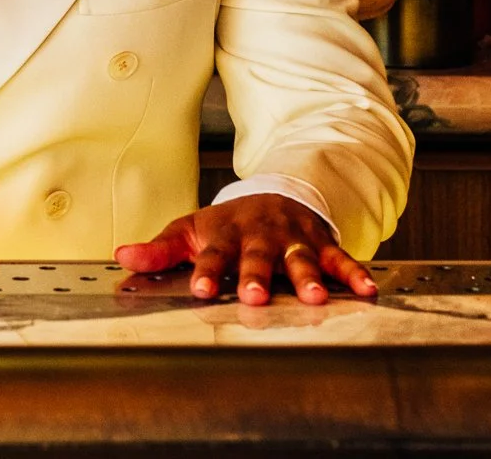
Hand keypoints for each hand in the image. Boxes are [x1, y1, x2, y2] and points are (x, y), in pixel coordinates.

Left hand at [114, 193, 375, 306]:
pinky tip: (367, 290)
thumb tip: (122, 256)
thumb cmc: (227, 223)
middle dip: (257, 276)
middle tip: (256, 296)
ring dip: (307, 277)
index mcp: (225, 235)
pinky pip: (339, 258)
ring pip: (300, 258)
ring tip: (316, 297)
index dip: (207, 272)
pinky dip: (354, 273)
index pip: (213, 255)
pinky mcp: (321, 242)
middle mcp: (260, 236)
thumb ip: (160, 249)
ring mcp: (293, 238)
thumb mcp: (190, 229)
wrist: (274, 193)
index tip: (201, 290)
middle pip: (258, 257)